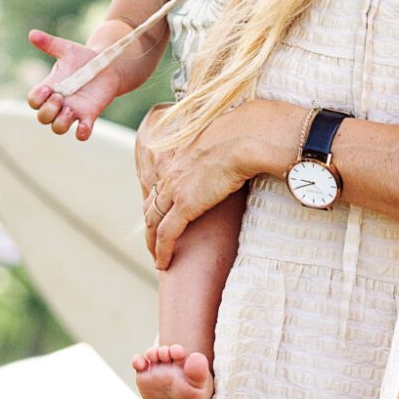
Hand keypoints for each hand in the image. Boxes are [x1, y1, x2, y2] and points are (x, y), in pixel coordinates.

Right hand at [27, 29, 121, 140]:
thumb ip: (49, 43)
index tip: (48, 88)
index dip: (37, 98)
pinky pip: (81, 133)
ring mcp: (73, 111)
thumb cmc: (83, 57)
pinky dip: (81, 133)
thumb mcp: (66, 49)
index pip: (34, 101)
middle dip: (47, 110)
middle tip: (59, 97)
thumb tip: (32, 34)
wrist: (106, 64)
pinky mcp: (88, 115)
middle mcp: (59, 102)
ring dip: (60, 122)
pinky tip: (83, 127)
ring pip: (57, 128)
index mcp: (50, 87)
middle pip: (42, 117)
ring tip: (69, 110)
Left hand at [137, 102, 255, 268]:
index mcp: (179, 157)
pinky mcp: (185, 205)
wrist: (246, 138)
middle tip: (156, 241)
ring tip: (157, 256)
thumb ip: (224, 149)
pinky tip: (163, 263)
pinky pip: (166, 234)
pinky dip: (162, 250)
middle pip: (151, 203)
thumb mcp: (227, 141)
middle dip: (151, 224)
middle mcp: (172, 173)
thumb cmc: (246, 135)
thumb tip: (241, 153)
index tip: (166, 215)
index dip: (161, 201)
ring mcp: (175, 189)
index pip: (161, 183)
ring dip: (152, 241)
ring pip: (152, 221)